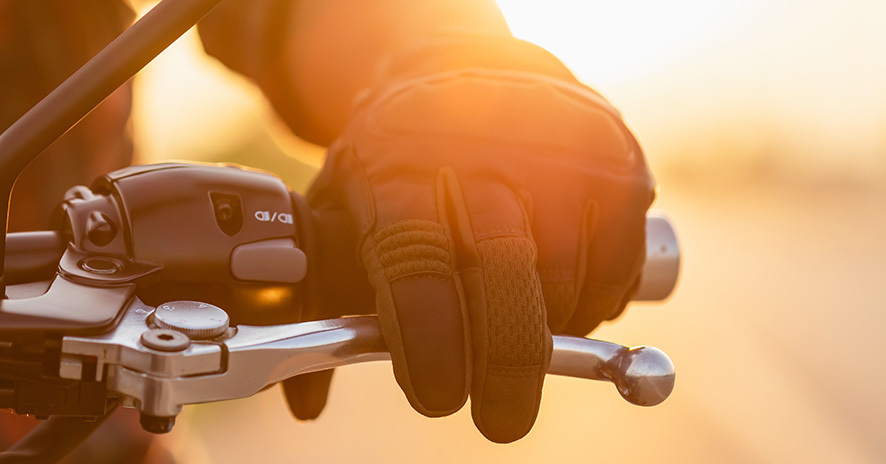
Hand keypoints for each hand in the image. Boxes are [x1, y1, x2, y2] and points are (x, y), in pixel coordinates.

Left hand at [284, 65, 653, 442]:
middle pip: (502, 271)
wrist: (468, 70)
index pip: (415, 262)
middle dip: (504, 362)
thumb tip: (305, 402)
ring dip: (546, 331)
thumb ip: (323, 298)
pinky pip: (616, 265)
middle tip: (499, 418)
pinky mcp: (615, 160)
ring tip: (517, 332)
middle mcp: (480, 150)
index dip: (428, 339)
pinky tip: (561, 295)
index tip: (436, 398)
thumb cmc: (397, 161)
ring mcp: (556, 150)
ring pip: (565, 278)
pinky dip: (593, 303)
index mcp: (397, 166)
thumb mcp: (342, 207)